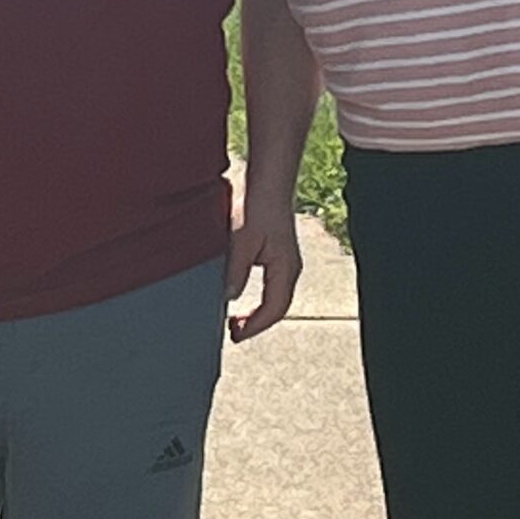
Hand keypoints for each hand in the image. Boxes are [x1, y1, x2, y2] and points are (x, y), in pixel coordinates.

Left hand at [225, 200, 302, 342]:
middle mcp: (290, 268)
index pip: (275, 310)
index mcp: (285, 269)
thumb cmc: (258, 208)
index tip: (236, 336)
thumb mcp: (242, 242)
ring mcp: (286, 261)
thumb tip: (229, 298)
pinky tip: (243, 296)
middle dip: (256, 324)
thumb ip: (236, 272)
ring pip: (276, 298)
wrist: (268, 182)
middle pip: (277, 308)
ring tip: (236, 320)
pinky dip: (259, 299)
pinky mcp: (278, 253)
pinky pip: (272, 286)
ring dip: (258, 312)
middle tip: (233, 332)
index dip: (256, 327)